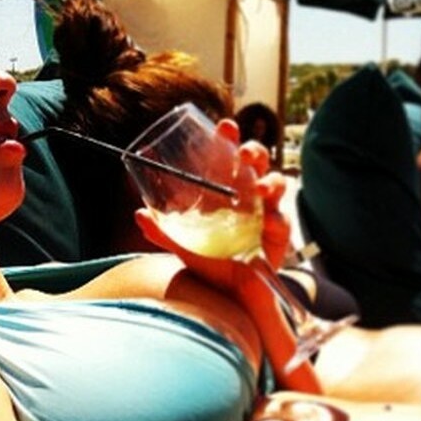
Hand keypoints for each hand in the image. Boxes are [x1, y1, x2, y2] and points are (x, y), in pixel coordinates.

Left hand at [134, 119, 290, 282]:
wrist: (231, 294)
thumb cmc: (211, 262)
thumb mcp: (185, 245)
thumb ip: (163, 232)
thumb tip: (139, 215)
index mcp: (227, 187)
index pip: (229, 154)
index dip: (229, 137)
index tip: (224, 126)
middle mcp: (249, 193)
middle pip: (257, 161)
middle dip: (253, 151)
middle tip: (243, 154)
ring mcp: (266, 210)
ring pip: (276, 183)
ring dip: (270, 181)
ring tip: (260, 189)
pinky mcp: (279, 231)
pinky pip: (282, 220)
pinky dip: (276, 219)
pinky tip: (268, 223)